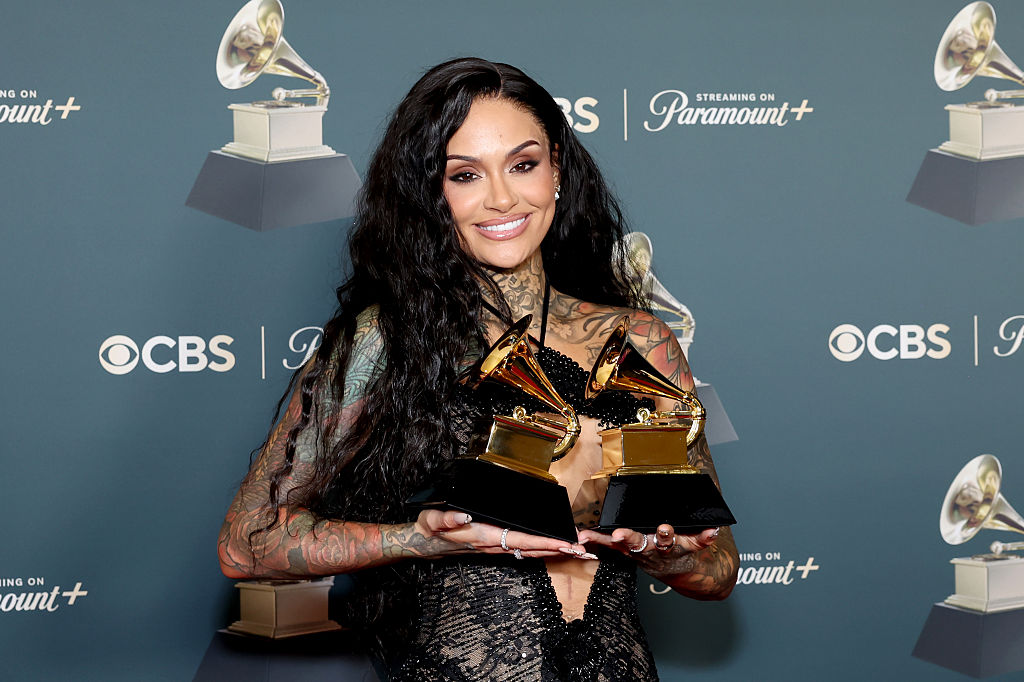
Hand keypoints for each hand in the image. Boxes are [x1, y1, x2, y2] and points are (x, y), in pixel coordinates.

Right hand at [414, 509, 596, 559]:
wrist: (427, 542)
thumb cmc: (432, 529)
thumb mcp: (433, 520)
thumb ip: (447, 519)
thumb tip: (463, 515)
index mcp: (486, 536)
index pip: (522, 541)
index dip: (545, 543)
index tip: (565, 544)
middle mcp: (496, 545)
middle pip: (534, 550)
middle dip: (560, 550)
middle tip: (586, 550)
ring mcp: (499, 547)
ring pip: (533, 551)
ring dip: (556, 551)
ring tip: (579, 550)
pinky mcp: (499, 544)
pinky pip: (526, 548)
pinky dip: (544, 548)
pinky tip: (556, 546)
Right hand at [578, 523, 719, 567]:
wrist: (682, 570)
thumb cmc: (651, 552)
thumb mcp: (627, 551)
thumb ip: (604, 541)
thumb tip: (581, 535)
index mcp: (638, 546)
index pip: (623, 543)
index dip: (614, 539)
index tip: (608, 534)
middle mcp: (652, 548)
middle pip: (641, 544)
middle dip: (632, 539)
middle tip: (624, 534)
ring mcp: (671, 548)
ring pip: (667, 543)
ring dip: (665, 535)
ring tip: (664, 527)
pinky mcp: (691, 547)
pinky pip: (700, 542)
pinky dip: (706, 537)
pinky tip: (712, 530)